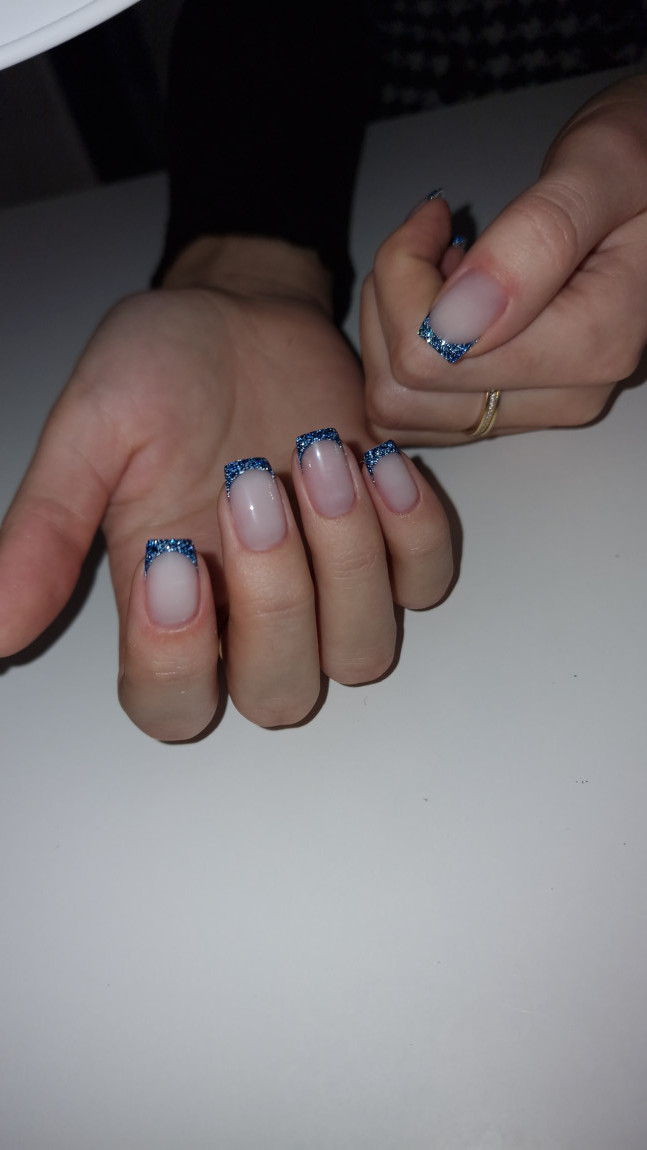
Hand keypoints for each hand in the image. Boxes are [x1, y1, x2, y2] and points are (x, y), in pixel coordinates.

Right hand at [0, 237, 452, 738]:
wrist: (242, 311)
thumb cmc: (160, 370)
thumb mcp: (92, 433)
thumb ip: (47, 529)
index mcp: (167, 604)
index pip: (170, 703)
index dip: (175, 660)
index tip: (172, 555)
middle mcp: (250, 615)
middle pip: (278, 695)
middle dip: (276, 597)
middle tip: (252, 479)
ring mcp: (330, 586)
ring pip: (362, 653)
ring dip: (349, 560)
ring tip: (318, 454)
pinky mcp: (394, 544)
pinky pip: (427, 584)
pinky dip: (414, 533)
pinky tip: (380, 459)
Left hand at [361, 75, 646, 443]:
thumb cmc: (639, 164)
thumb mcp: (602, 166)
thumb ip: (539, 237)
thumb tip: (457, 320)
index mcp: (593, 344)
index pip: (434, 354)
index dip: (407, 279)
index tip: (436, 220)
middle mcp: (566, 394)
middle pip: (407, 389)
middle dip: (394, 303)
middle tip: (433, 241)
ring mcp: (538, 407)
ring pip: (400, 406)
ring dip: (391, 329)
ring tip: (439, 269)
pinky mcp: (512, 406)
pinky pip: (415, 409)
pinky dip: (403, 353)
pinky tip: (441, 302)